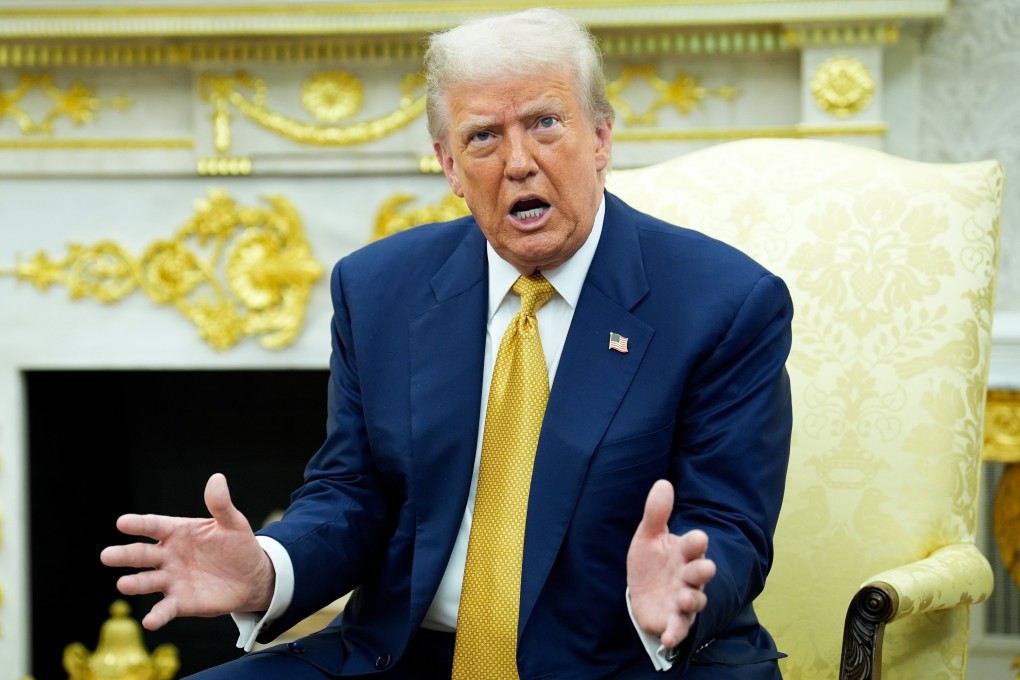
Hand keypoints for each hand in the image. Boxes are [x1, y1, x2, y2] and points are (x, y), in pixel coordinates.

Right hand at [99, 473, 275, 630]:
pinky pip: (166, 609)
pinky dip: (157, 615)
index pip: (154, 526)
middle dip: (125, 555)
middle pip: (142, 554)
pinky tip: (150, 621)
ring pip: (148, 581)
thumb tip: (217, 478)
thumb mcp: (233, 523)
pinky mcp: (181, 602)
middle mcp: (168, 556)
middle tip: (106, 555)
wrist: (251, 577)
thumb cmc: (237, 546)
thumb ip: (221, 505)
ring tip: (123, 584)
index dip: (139, 524)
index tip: (122, 522)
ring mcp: (172, 580)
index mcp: (177, 532)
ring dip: (135, 583)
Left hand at [627, 479, 715, 648]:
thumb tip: (663, 482)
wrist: (641, 593)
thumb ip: (656, 513)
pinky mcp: (673, 620)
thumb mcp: (648, 537)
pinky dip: (675, 633)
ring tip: (685, 597)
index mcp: (683, 554)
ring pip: (694, 600)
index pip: (693, 546)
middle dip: (702, 571)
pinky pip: (678, 628)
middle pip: (699, 573)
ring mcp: (682, 600)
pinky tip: (668, 638)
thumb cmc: (651, 562)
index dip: (696, 543)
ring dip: (692, 599)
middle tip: (705, 568)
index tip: (698, 538)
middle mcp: (688, 577)